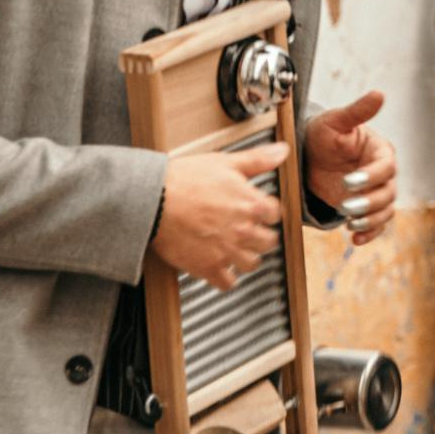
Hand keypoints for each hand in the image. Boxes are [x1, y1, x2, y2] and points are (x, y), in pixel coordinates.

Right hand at [154, 143, 288, 290]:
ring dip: (247, 257)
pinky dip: (226, 278)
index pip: (276, 215)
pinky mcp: (207, 267)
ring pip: (251, 264)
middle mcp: (244, 231)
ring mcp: (227, 252)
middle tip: (249, 231)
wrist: (152, 200)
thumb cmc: (184, 179)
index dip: (268, 212)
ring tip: (236, 249)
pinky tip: (220, 267)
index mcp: (252, 205)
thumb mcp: (225, 162)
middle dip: (261, 236)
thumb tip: (282, 150)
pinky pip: (227, 283)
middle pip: (268, 242)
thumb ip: (258, 159)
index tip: (259, 212)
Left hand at [305, 90, 398, 246]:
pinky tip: (354, 239)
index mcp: (380, 152)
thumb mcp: (336, 122)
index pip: (386, 167)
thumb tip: (379, 93)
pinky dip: (369, 234)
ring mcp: (375, 193)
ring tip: (350, 224)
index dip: (370, 176)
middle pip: (388, 193)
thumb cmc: (324, 135)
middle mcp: (382, 174)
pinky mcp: (365, 209)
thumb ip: (357, 112)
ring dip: (369, 220)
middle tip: (346, 206)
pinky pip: (376, 225)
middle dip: (368, 202)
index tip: (348, 181)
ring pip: (384, 211)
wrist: (310, 156)